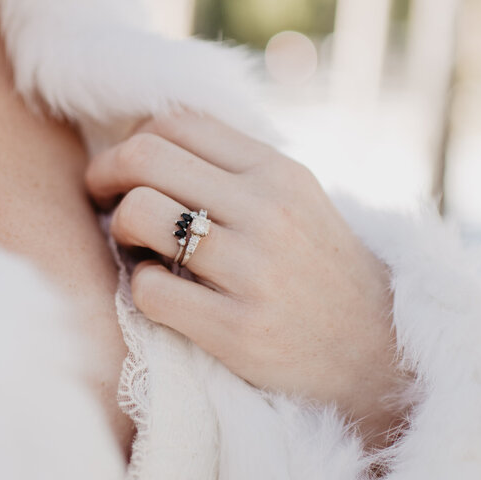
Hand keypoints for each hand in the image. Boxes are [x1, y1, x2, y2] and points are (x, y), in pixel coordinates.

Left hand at [84, 111, 413, 451]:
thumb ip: (232, 169)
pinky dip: (139, 290)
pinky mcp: (237, 330)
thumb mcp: (294, 201)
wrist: (378, 357)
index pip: (175, 121)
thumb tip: (143, 142)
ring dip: (119, 231)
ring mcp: (253, 271)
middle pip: (143, 156)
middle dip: (104, 176)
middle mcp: (267, 210)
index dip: (131, 142)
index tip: (125, 172)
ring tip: (136, 250)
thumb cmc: (318, 273)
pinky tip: (162, 296)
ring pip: (138, 213)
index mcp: (278, 171)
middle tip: (102, 202)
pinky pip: (147, 289)